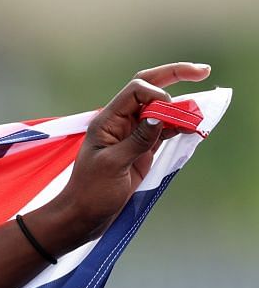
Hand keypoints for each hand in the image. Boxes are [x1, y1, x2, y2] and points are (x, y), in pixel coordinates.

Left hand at [30, 62, 211, 254]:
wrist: (84, 216)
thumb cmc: (90, 192)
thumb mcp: (112, 166)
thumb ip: (137, 140)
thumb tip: (160, 116)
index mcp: (107, 120)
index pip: (136, 90)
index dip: (156, 93)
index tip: (167, 112)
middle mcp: (120, 122)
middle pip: (149, 88)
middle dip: (175, 76)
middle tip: (203, 71)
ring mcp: (133, 134)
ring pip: (161, 109)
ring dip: (182, 107)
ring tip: (200, 114)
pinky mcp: (143, 149)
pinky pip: (165, 129)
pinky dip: (180, 125)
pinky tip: (193, 128)